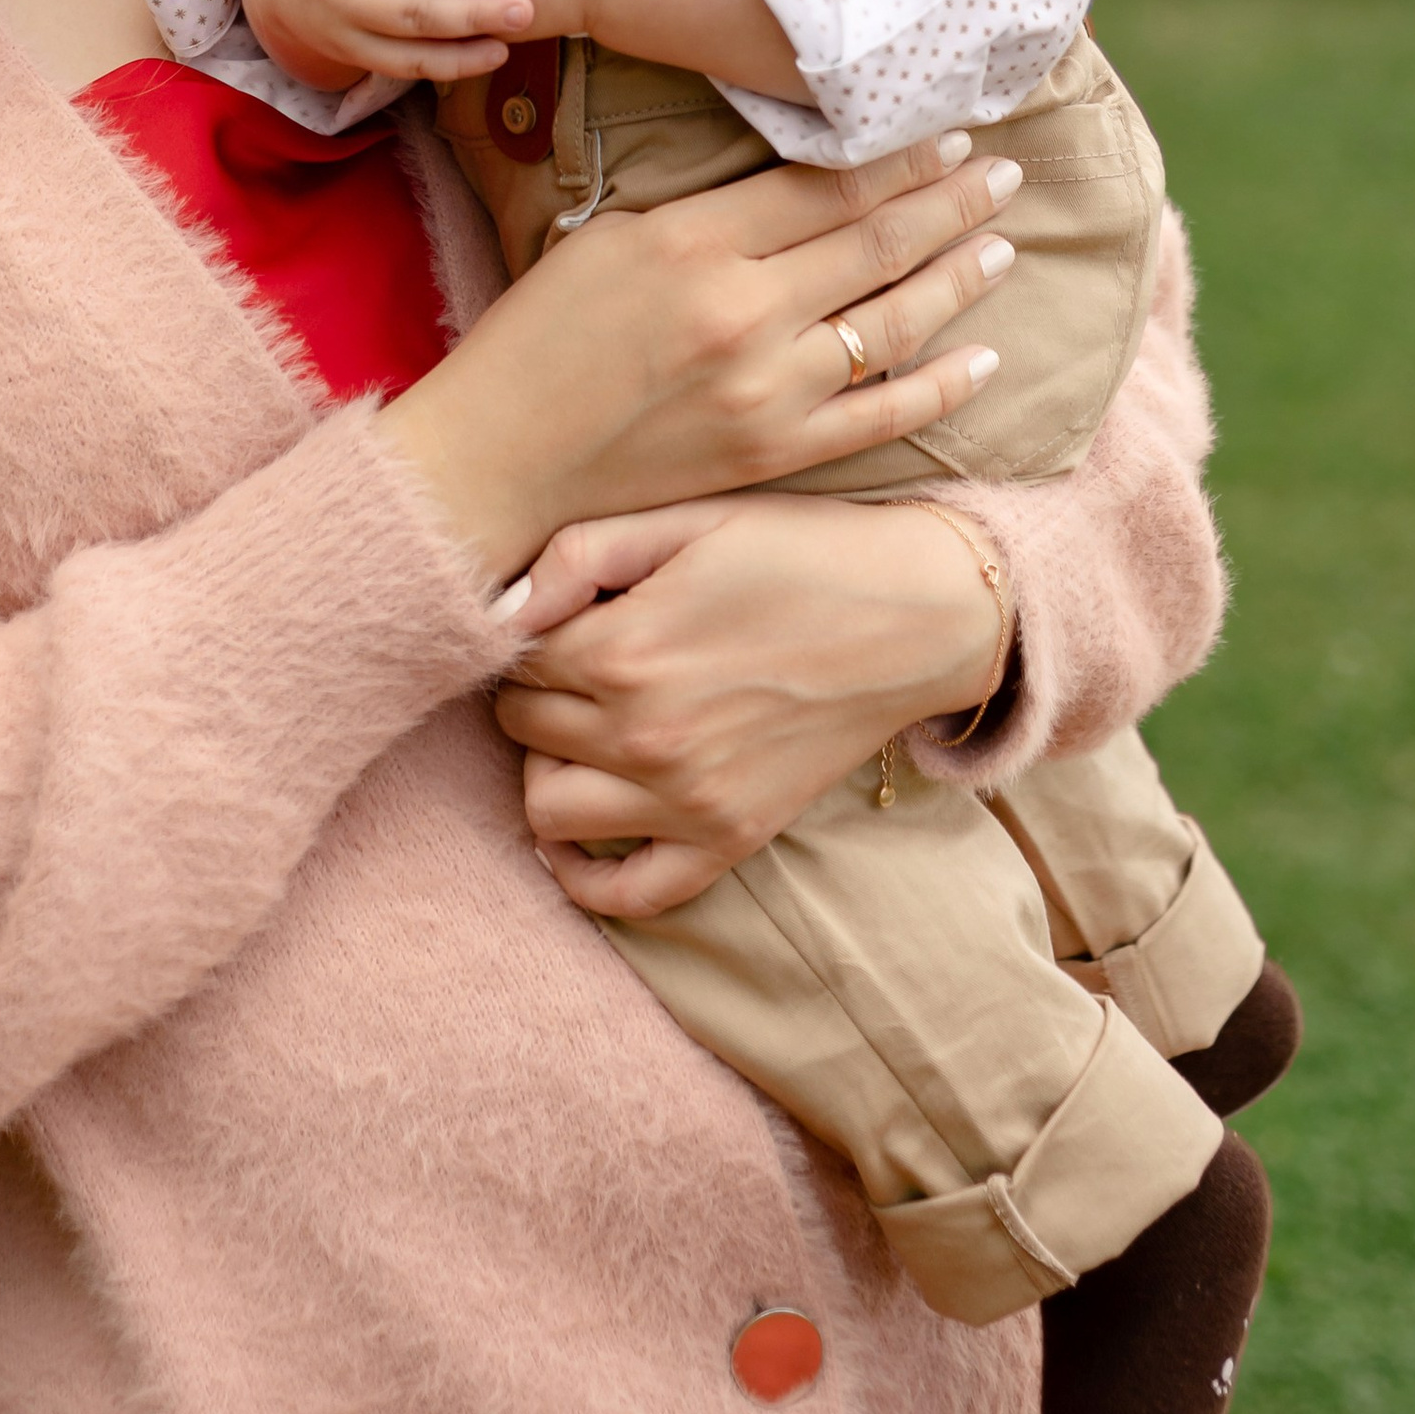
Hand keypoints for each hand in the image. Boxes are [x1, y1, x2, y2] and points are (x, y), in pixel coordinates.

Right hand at [378, 131, 1022, 577]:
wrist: (502, 458)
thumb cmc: (541, 335)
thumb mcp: (612, 237)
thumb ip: (712, 213)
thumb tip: (804, 188)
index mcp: (696, 243)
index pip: (828, 186)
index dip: (900, 157)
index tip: (947, 132)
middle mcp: (744, 313)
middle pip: (876, 241)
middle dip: (951, 201)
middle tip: (1003, 172)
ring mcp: (767, 391)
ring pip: (896, 322)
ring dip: (959, 276)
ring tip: (1002, 242)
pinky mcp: (775, 454)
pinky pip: (883, 416)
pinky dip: (943, 386)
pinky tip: (984, 356)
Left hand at [497, 490, 1006, 917]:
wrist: (916, 615)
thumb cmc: (799, 551)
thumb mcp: (688, 520)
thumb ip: (580, 553)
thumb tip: (498, 608)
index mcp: (625, 649)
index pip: (515, 655)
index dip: (532, 628)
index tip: (568, 612)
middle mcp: (645, 736)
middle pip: (522, 728)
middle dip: (535, 691)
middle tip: (578, 660)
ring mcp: (687, 801)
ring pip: (547, 809)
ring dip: (549, 767)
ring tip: (584, 729)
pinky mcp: (729, 840)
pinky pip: (629, 894)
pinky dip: (584, 878)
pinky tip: (576, 837)